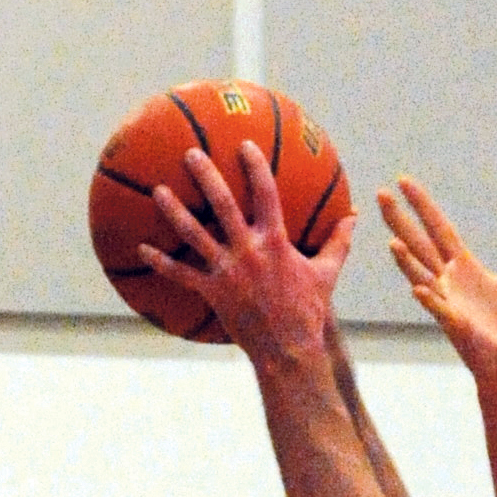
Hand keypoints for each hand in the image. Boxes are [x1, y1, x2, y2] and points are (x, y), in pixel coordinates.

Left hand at [138, 142, 355, 373]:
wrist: (290, 351)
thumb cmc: (309, 312)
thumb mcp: (327, 274)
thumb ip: (338, 242)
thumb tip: (354, 217)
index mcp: (276, 241)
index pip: (265, 192)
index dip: (254, 165)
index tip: (244, 145)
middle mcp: (248, 250)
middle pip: (222, 203)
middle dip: (206, 175)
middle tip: (191, 153)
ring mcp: (228, 272)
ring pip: (195, 234)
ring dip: (174, 211)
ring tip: (158, 191)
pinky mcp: (214, 294)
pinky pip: (182, 275)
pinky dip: (161, 263)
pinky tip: (142, 249)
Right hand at [378, 177, 496, 395]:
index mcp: (465, 269)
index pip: (438, 229)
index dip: (422, 205)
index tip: (403, 181)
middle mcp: (451, 283)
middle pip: (420, 245)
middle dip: (400, 221)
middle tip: (379, 194)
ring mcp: (451, 305)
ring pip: (422, 276)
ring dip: (407, 262)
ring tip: (392, 241)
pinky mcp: (459, 327)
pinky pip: (441, 311)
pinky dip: (430, 299)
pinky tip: (418, 287)